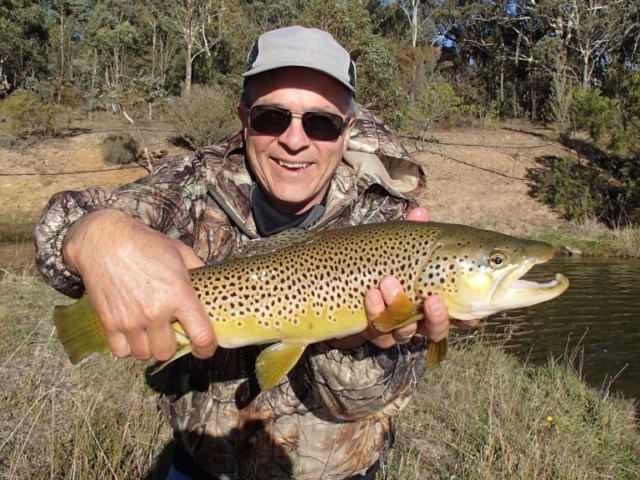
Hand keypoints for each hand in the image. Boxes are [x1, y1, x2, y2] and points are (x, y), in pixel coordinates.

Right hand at [63, 209, 216, 360]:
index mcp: (179, 294)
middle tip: (170, 331)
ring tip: (150, 330)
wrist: (104, 239)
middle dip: (172, 344)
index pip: (201, 336)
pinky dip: (127, 347)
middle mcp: (155, 311)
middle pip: (168, 351)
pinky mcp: (109, 322)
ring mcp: (130, 319)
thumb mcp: (181, 253)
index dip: (207, 348)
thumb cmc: (145, 243)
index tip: (205, 348)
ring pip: (144, 354)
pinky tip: (132, 332)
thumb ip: (199, 273)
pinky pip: (121, 352)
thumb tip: (212, 288)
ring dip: (149, 346)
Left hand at [328, 207, 477, 348]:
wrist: (341, 284)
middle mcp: (417, 319)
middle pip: (436, 330)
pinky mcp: (371, 331)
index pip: (459, 317)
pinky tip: (371, 295)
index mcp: (432, 300)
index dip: (466, 318)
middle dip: (437, 317)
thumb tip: (420, 212)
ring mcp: (393, 328)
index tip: (467, 313)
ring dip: (399, 309)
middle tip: (432, 299)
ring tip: (390, 284)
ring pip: (405, 333)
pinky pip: (377, 331)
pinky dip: (375, 312)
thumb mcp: (397, 244)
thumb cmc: (381, 262)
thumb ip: (411, 231)